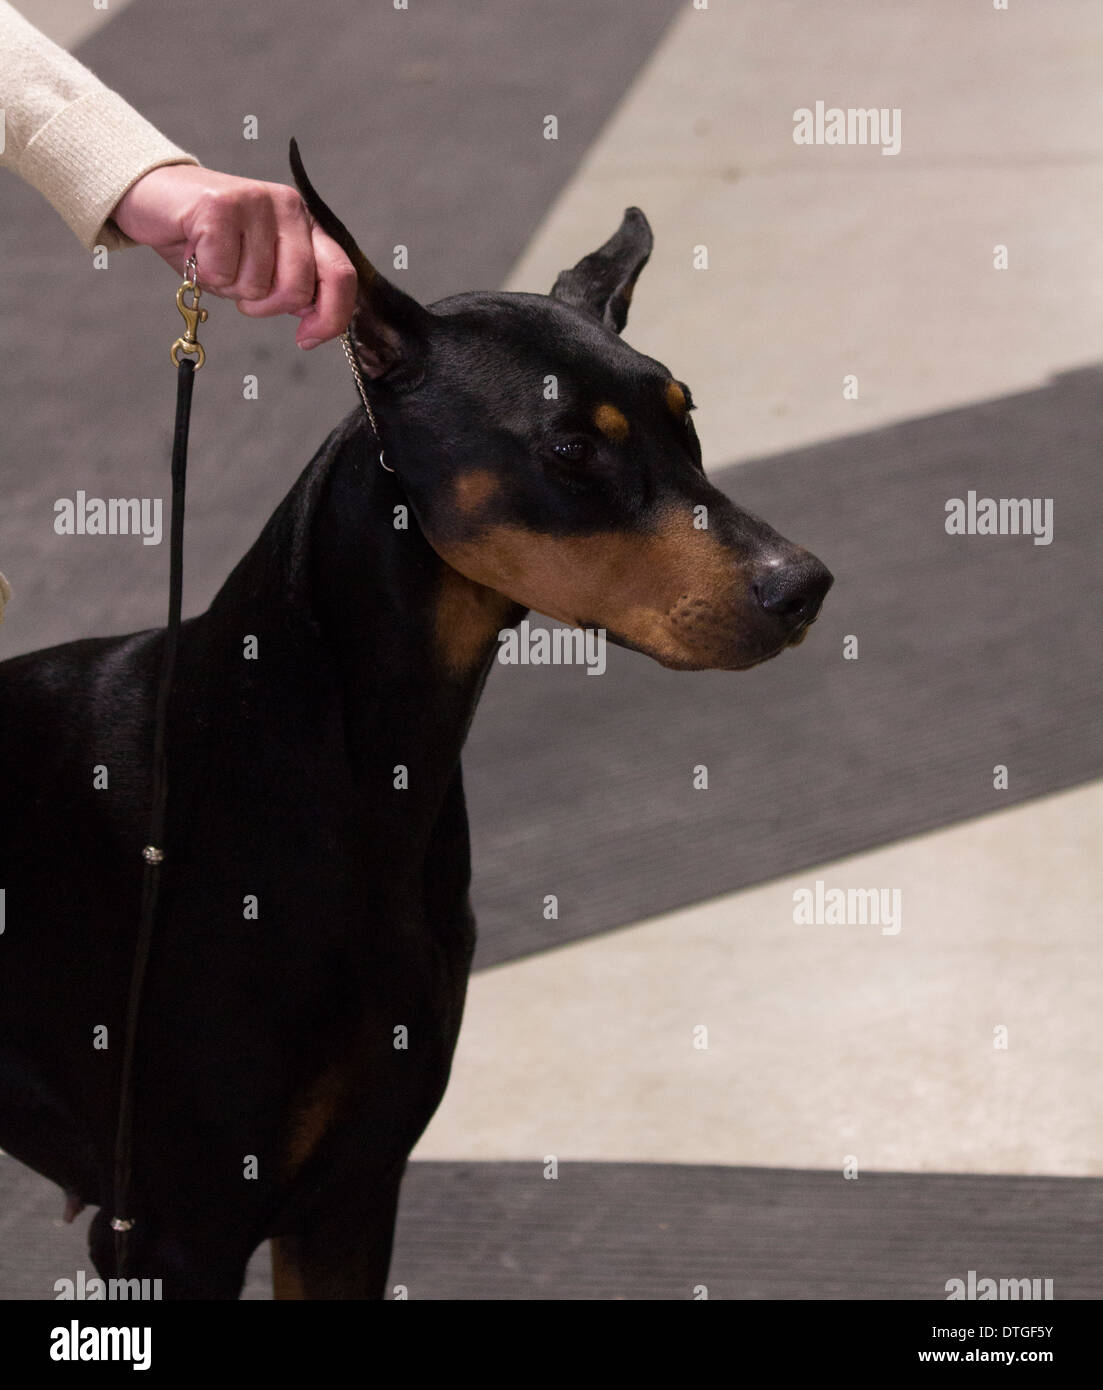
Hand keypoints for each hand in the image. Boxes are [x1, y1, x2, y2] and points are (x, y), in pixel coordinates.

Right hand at [110, 164, 357, 348]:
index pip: (341, 275)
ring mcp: (257, 201)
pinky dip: (204, 273)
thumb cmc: (209, 241)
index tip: (305, 339)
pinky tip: (196, 249)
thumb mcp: (259, 269)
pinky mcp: (221, 204)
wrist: (154, 198)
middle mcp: (289, 208)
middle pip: (297, 289)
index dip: (330, 317)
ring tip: (213, 259)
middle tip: (239, 289)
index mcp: (306, 225)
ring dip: (228, 287)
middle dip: (265, 306)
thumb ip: (292, 287)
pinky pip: (222, 271)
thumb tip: (314, 316)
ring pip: (256, 284)